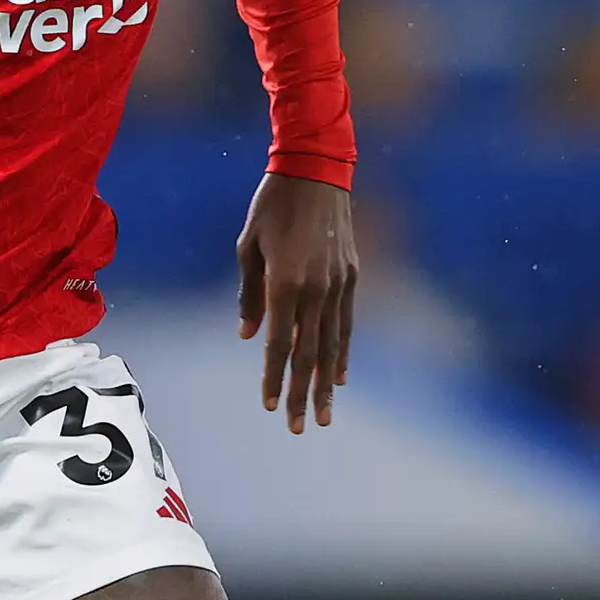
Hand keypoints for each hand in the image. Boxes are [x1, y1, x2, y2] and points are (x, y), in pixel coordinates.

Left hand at [236, 174, 356, 432]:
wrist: (317, 170)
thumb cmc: (273, 206)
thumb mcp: (248, 246)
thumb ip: (248, 294)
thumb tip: (248, 335)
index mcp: (284, 282)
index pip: (279, 344)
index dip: (273, 377)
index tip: (269, 406)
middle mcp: (314, 290)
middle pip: (308, 354)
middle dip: (302, 395)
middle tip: (299, 428)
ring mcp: (337, 285)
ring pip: (332, 345)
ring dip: (326, 384)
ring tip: (325, 416)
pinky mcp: (352, 276)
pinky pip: (347, 324)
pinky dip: (343, 352)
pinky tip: (340, 376)